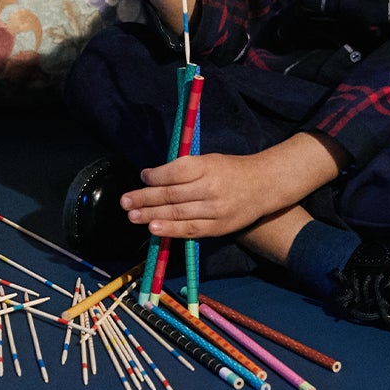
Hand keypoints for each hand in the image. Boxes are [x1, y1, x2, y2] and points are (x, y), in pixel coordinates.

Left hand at [120, 151, 276, 238]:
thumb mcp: (209, 159)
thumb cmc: (231, 170)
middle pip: (171, 194)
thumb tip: (153, 176)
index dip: (155, 176)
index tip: (142, 177)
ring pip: (177, 213)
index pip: (174, 172)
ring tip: (133, 216)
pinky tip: (154, 229)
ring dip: (152, 215)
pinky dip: (171, 230)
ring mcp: (214, 210)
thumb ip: (184, 167)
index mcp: (206, 166)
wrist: (264, 186)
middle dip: (144, 198)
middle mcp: (209, 188)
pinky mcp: (219, 227)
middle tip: (125, 202)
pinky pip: (190, 230)